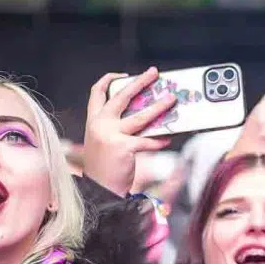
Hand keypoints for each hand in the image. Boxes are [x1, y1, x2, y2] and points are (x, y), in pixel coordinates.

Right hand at [82, 68, 174, 193]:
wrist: (98, 190)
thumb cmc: (103, 167)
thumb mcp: (102, 141)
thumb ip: (115, 126)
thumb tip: (144, 114)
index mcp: (93, 121)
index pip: (97, 92)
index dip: (109, 80)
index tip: (124, 74)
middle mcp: (100, 124)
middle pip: (121, 96)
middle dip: (139, 81)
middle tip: (153, 73)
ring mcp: (111, 135)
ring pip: (140, 116)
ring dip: (159, 107)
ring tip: (171, 100)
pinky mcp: (124, 148)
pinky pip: (147, 141)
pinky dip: (159, 140)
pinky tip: (168, 138)